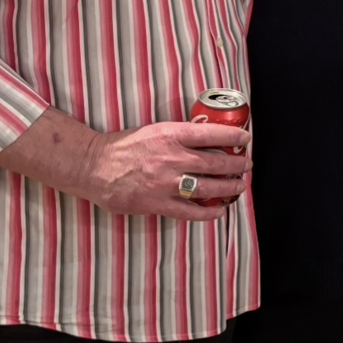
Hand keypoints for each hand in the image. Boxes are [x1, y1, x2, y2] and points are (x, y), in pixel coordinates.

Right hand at [86, 119, 251, 218]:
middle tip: (246, 165)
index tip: (245, 139)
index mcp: (170, 134)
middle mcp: (172, 158)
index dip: (233, 137)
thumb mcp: (154, 130)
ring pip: (209, 187)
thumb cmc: (124, 146)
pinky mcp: (158, 203)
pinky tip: (219, 210)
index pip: (212, 134)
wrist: (95, 166)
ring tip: (239, 186)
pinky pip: (191, 211)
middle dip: (237, 165)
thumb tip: (207, 140)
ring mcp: (166, 183)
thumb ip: (179, 136)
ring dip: (229, 188)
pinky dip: (209, 213)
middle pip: (216, 163)